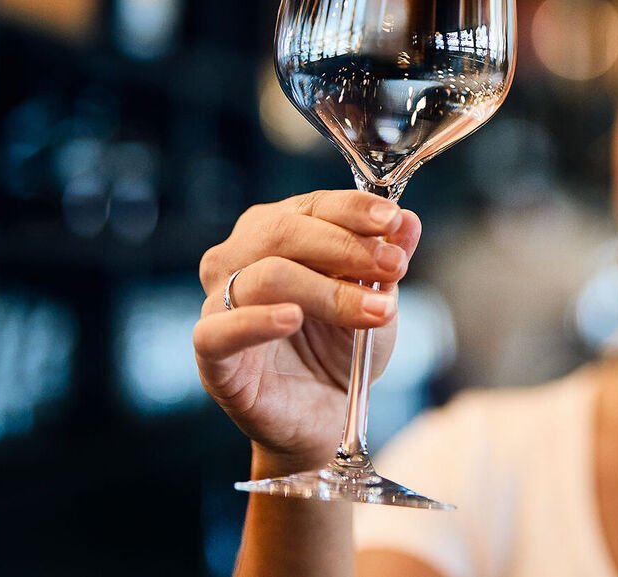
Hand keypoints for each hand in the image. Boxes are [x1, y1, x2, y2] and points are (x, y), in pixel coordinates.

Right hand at [193, 190, 421, 469]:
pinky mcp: (209, 353)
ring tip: (376, 310)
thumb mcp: (377, 299)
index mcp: (278, 231)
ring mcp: (219, 303)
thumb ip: (388, 259)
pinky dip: (257, 320)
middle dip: (347, 246)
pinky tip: (293, 318)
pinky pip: (219, 330)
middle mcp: (240, 257)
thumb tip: (408, 222)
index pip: (313, 205)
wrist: (324, 412)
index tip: (393, 220)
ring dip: (328, 290)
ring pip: (265, 276)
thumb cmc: (342, 347)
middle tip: (393, 266)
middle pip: (285, 231)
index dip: (354, 209)